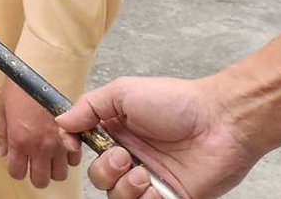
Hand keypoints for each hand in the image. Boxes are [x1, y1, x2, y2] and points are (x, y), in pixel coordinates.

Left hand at [0, 79, 81, 187]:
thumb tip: (2, 154)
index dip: (16, 170)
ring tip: (49, 156)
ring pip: (60, 175)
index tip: (18, 163)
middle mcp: (40, 147)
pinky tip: (62, 147)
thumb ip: (2, 135)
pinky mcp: (74, 136)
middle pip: (41, 181)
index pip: (17, 173)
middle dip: (36, 174)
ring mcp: (59, 143)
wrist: (43, 69)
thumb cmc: (20, 85)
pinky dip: (69, 157)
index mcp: (19, 141)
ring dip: (54, 168)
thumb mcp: (3, 108)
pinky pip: (75, 160)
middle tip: (34, 163)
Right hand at [58, 76, 257, 198]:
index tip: (74, 144)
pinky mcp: (169, 198)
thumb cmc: (176, 102)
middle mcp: (131, 157)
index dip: (73, 147)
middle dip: (105, 170)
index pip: (83, 146)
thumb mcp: (124, 92)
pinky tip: (156, 186)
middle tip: (124, 155)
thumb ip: (89, 106)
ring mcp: (150, 180)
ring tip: (143, 173)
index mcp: (117, 131)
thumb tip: (60, 121)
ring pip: (117, 197)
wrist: (220, 123)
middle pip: (98, 178)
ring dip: (125, 188)